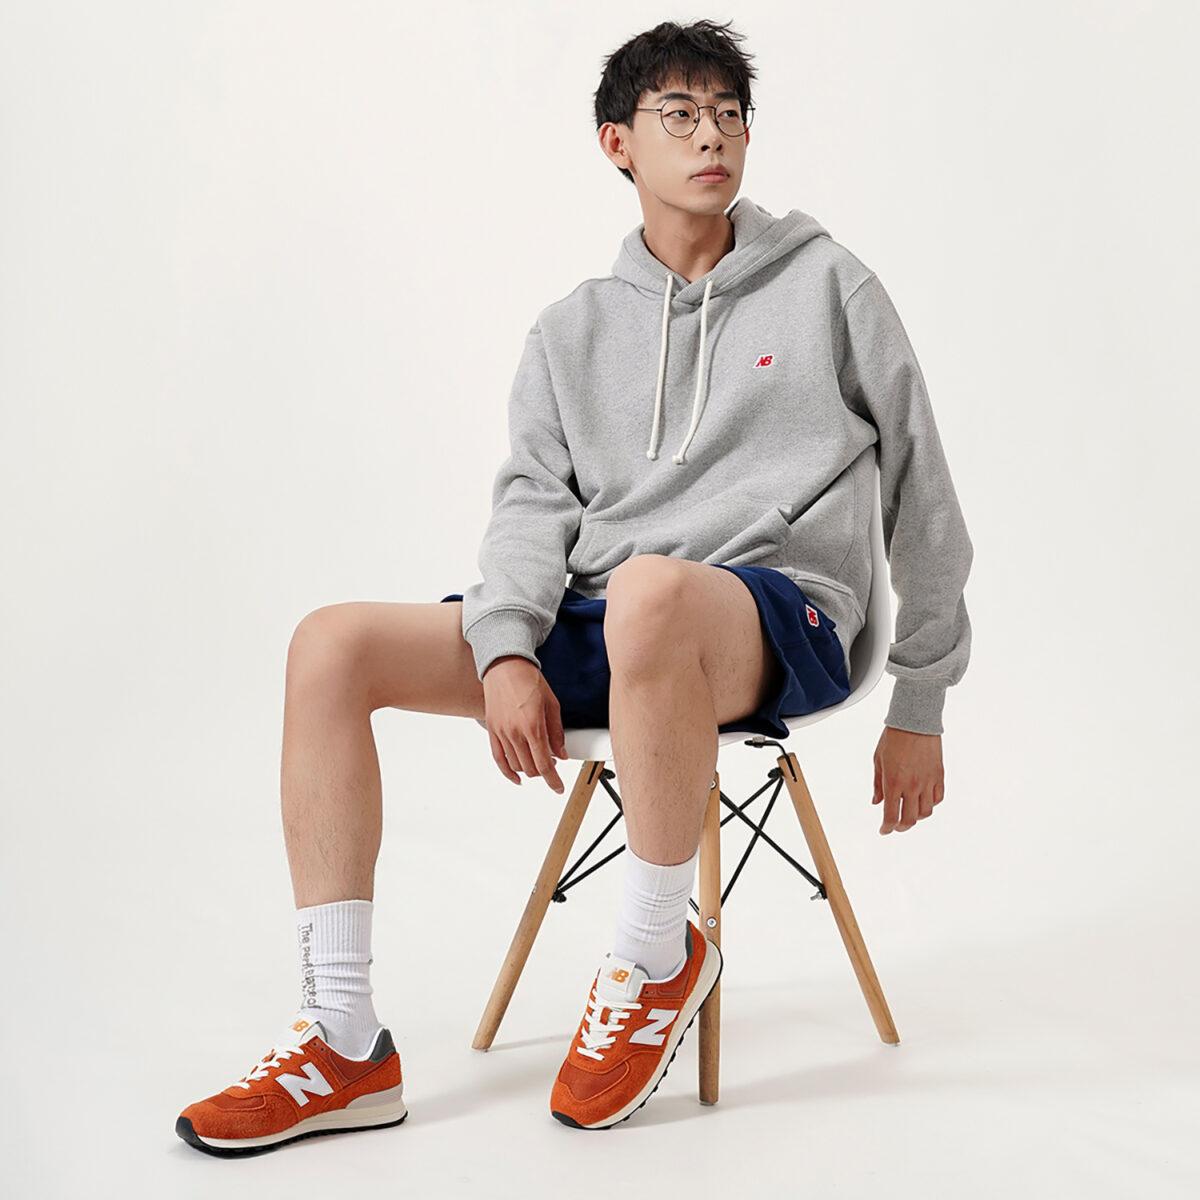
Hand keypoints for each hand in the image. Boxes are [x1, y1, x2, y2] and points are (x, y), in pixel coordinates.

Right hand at [482, 656, 567, 793]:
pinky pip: (498, 759)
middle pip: (531, 768)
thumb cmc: (529, 680)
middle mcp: (515, 732)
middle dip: (544, 772)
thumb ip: (557, 732)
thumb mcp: (552, 704)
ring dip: (530, 770)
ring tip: (538, 762)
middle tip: (553, 765)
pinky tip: (517, 777)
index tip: (558, 787)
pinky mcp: (492, 731)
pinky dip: (508, 772)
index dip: (553, 780)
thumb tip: (562, 753)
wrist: (505, 666)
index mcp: (533, 726)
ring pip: (516, 766)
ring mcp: (501, 733)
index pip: (545, 764)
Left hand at [872, 725, 943, 833]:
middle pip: (910, 819)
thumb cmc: (893, 738)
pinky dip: (930, 804)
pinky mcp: (939, 776)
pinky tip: (923, 800)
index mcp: (893, 782)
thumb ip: (878, 784)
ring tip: (909, 812)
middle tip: (896, 826)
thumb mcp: (878, 761)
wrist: (915, 721)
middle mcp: (912, 786)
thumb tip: (877, 802)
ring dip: (916, 817)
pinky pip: (938, 799)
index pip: (891, 815)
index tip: (884, 830)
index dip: (887, 828)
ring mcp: (928, 782)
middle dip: (901, 827)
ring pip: (926, 812)